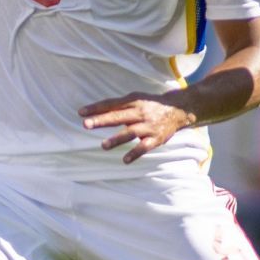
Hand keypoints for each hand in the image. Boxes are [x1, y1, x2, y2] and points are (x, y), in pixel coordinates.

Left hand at [79, 93, 196, 163]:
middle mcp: (140, 113)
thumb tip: (96, 111)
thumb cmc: (151, 105)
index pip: (111, 104)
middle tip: (86, 124)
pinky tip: (125, 160)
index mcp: (133, 101)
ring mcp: (148, 126)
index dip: (96, 108)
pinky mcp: (156, 138)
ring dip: (117, 139)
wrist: (178, 109)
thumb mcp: (136, 99)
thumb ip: (119, 106)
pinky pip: (144, 147)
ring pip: (130, 133)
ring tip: (103, 145)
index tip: (81, 113)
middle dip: (102, 120)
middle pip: (118, 116)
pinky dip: (135, 154)